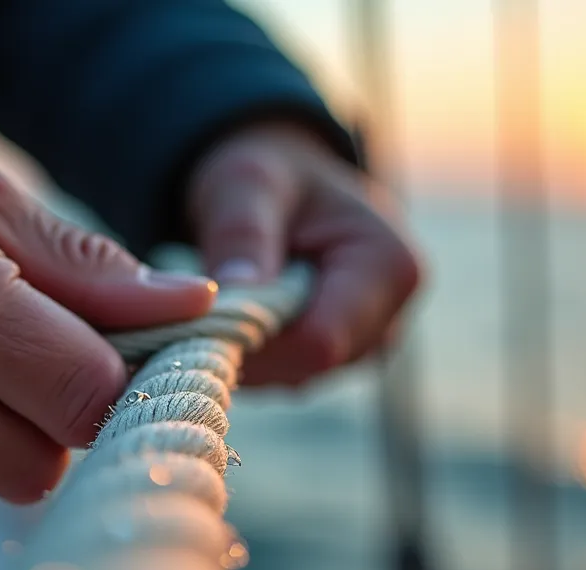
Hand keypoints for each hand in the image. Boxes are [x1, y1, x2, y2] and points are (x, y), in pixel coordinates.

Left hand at [186, 121, 423, 385]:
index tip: (198, 317)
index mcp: (389, 267)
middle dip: (246, 345)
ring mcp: (367, 344)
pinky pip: (286, 375)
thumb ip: (242, 233)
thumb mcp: (247, 183)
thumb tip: (230, 296)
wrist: (284, 187)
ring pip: (292, 377)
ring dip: (244, 350)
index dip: (254, 339)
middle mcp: (390, 317)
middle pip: (306, 365)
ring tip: (214, 302)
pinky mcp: (340, 359)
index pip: (318, 341)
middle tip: (194, 307)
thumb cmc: (270, 176)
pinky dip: (251, 355)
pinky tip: (230, 317)